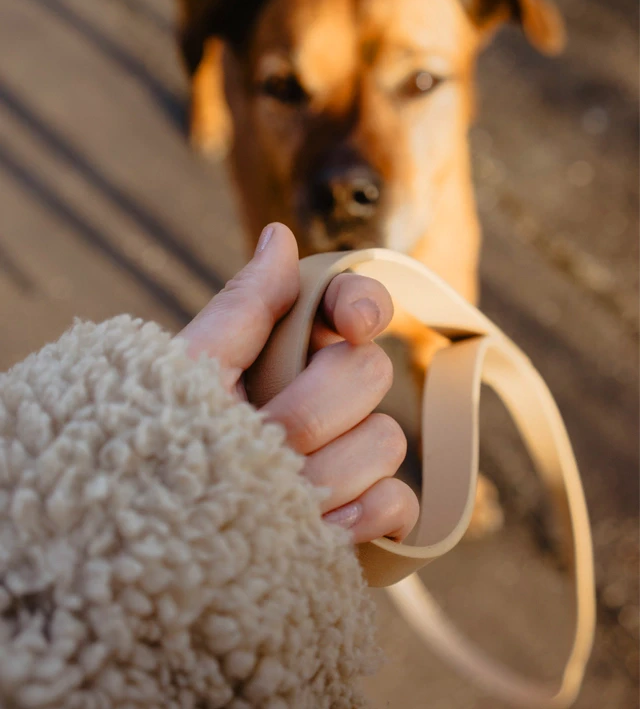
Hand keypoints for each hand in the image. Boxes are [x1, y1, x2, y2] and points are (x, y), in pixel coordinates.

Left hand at [178, 223, 418, 543]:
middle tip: (261, 441)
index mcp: (286, 352)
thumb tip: (280, 234)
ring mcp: (347, 459)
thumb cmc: (156, 446)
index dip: (362, 304)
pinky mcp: (363, 517)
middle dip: (311, 413)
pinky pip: (399, 503)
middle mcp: (323, 397)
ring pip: (386, 441)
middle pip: (371, 375)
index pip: (351, 306)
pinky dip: (363, 516)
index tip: (353, 326)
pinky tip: (318, 531)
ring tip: (266, 502)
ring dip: (324, 475)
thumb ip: (243, 308)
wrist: (146, 544)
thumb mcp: (190, 374)